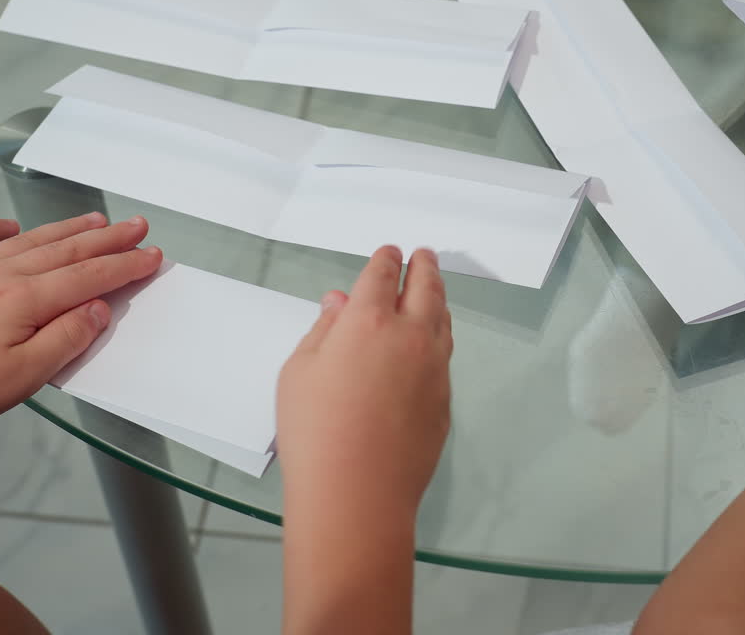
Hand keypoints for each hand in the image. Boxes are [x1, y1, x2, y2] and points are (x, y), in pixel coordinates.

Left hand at [0, 213, 161, 439]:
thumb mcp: (25, 377)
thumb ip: (67, 339)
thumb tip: (98, 309)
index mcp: (24, 300)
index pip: (89, 277)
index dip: (125, 266)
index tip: (153, 256)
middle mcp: (0, 275)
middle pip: (67, 250)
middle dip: (108, 238)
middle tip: (138, 225)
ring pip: (30, 240)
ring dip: (67, 228)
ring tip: (97, 219)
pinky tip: (10, 224)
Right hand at [277, 246, 453, 514]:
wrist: (358, 492)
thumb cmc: (314, 430)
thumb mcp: (299, 372)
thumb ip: (323, 330)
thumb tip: (339, 303)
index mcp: (368, 320)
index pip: (382, 276)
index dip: (385, 259)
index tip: (389, 252)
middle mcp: (410, 335)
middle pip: (425, 288)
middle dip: (423, 266)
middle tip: (423, 255)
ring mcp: (434, 367)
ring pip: (442, 319)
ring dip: (437, 298)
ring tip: (432, 290)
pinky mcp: (445, 398)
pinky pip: (445, 354)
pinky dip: (439, 335)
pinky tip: (432, 340)